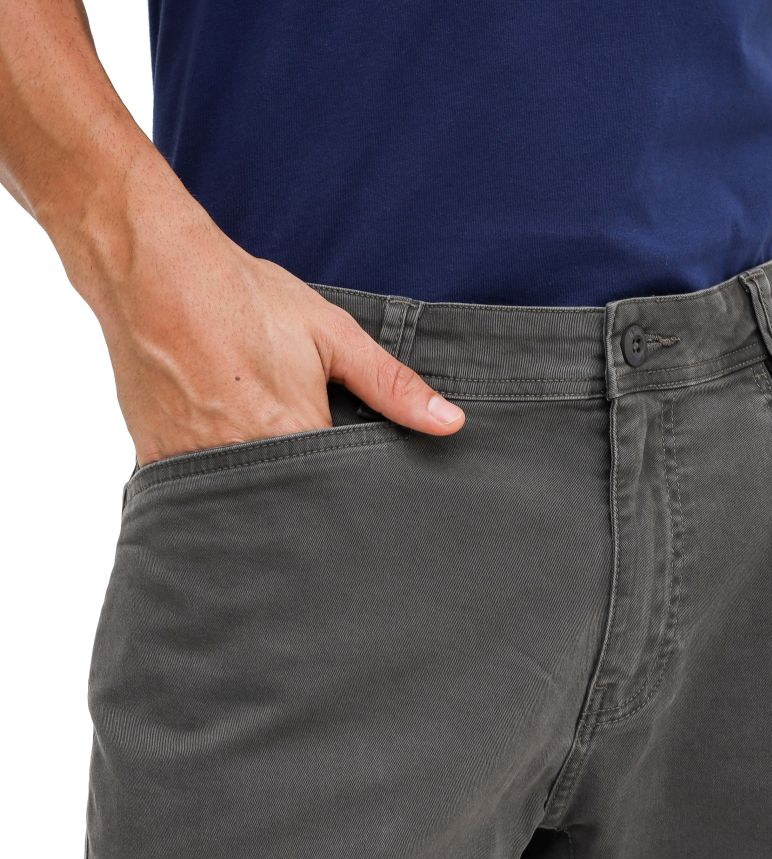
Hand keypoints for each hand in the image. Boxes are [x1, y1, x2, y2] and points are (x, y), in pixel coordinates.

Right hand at [84, 212, 463, 466]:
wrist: (152, 271)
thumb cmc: (245, 299)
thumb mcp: (332, 335)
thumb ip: (391, 385)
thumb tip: (449, 422)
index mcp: (293, 436)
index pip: (339, 493)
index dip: (351, 489)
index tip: (357, 480)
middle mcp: (243, 461)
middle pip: (292, 505)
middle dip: (309, 497)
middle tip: (308, 459)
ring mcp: (196, 466)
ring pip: (246, 502)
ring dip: (264, 489)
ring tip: (262, 446)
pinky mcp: (161, 462)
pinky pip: (200, 492)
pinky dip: (218, 481)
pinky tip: (224, 445)